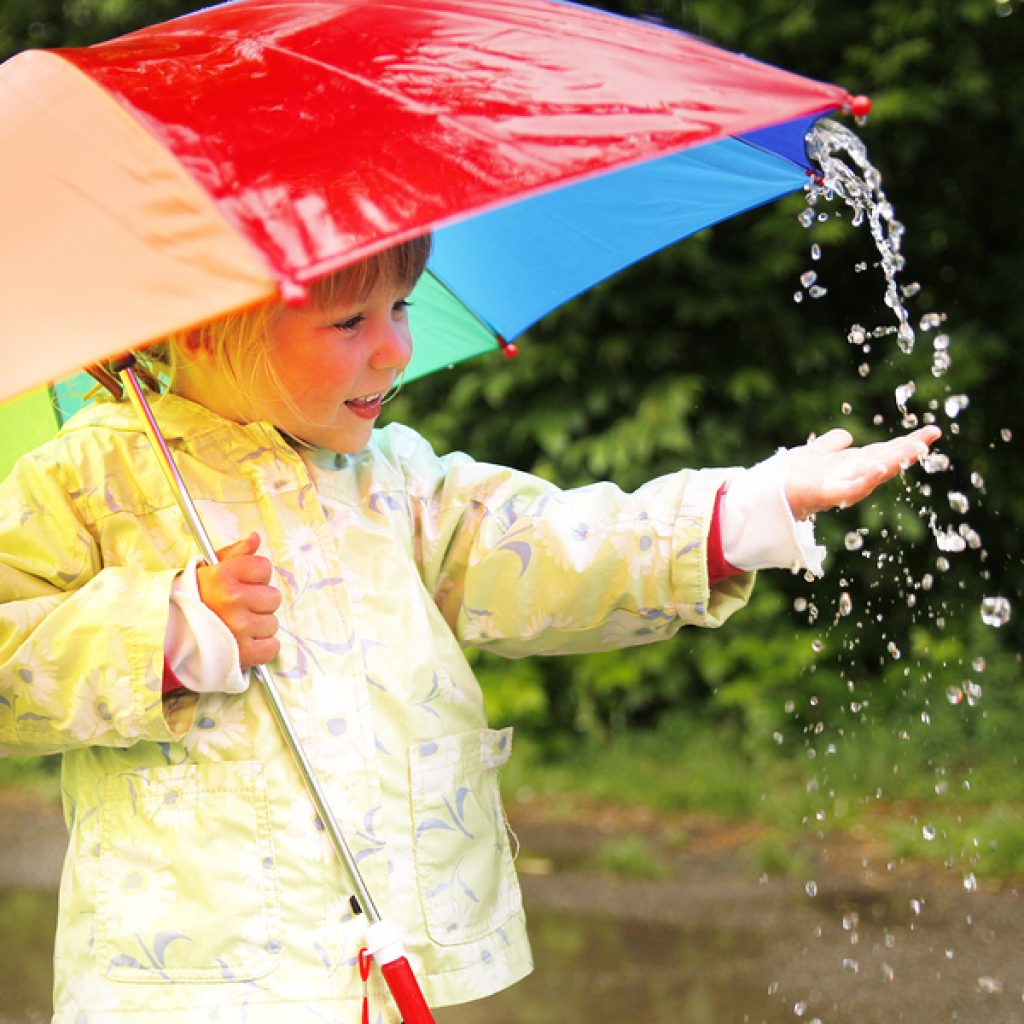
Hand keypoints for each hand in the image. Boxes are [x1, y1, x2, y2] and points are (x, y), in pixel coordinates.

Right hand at [196, 532, 281, 668]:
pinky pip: (272, 646)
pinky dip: (262, 647)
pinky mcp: (244, 652)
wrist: (170, 637)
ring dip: (259, 626)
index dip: (255, 577)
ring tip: (237, 626)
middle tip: (239, 608)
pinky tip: (245, 642)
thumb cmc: (193, 601)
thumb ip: (235, 554)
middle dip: (259, 602)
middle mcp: (232, 599)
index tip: (242, 584)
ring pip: (272, 623)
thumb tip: (255, 538)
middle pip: (273, 597)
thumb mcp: (207, 571)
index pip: (264, 567)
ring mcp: (239, 627)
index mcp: (223, 576)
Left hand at [784, 426, 941, 520]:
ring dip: (893, 461)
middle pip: (881, 459)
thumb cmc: (788, 479)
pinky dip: (863, 481)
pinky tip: (878, 468)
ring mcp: (836, 485)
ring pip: (870, 471)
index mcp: (846, 465)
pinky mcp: (821, 494)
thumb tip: (848, 437)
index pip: (880, 451)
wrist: (762, 496)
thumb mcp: (812, 455)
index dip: (904, 443)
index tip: (930, 432)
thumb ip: (831, 446)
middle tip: (932, 435)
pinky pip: (847, 489)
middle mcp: (846, 475)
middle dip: (906, 449)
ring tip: (917, 448)